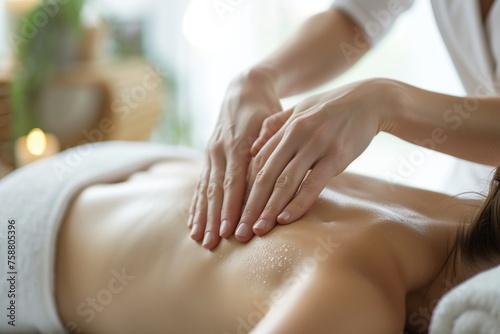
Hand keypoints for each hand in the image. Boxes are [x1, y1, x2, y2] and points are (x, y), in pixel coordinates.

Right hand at [188, 68, 281, 248]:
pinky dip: (196, 205)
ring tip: (199, 239)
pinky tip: (192, 223)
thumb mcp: (273, 120)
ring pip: (205, 190)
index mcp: (239, 143)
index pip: (235, 182)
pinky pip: (200, 184)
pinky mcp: (208, 156)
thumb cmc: (265, 108)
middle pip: (217, 191)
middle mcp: (221, 150)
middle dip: (215, 219)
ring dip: (202, 216)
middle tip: (213, 244)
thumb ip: (269, 143)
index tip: (231, 230)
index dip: (232, 208)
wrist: (244, 88)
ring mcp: (211, 154)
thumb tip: (267, 169)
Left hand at [234, 79, 396, 241]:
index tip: (236, 211)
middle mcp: (297, 135)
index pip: (257, 162)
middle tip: (241, 231)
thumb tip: (252, 149)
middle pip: (266, 175)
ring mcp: (317, 145)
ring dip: (269, 209)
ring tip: (258, 231)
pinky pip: (313, 184)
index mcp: (286, 127)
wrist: (372, 100)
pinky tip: (285, 219)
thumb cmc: (332, 107)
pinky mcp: (337, 156)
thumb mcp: (300, 109)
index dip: (244, 188)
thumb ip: (275, 126)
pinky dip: (298, 202)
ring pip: (286, 182)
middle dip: (250, 205)